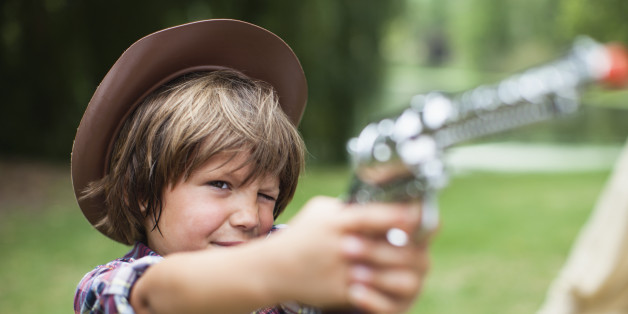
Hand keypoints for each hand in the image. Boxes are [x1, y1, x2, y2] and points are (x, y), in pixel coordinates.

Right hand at [268, 196, 431, 312]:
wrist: (275, 268)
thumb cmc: (302, 234)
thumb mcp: (321, 211)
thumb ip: (349, 207)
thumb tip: (379, 200)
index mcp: (338, 222)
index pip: (373, 216)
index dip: (398, 216)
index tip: (415, 215)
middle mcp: (341, 246)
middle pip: (385, 248)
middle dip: (406, 248)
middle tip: (418, 245)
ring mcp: (341, 271)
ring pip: (383, 273)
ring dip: (398, 270)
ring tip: (408, 266)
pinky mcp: (340, 291)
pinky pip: (371, 292)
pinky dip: (381, 289)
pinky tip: (387, 284)